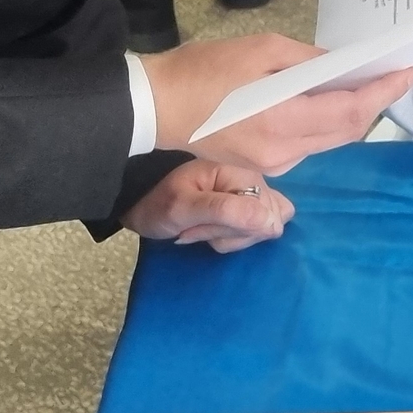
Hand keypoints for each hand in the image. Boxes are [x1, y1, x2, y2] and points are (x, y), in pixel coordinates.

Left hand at [119, 157, 295, 250]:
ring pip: (262, 229)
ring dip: (228, 237)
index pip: (266, 215)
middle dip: (232, 234)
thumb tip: (271, 223)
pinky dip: (231, 237)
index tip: (201, 223)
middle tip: (198, 226)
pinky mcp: (246, 208)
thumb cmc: (159, 201)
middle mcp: (255, 182)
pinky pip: (255, 230)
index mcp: (243, 174)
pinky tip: (209, 231)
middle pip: (269, 223)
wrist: (141, 201)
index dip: (236, 228)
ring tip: (198, 228)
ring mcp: (252, 195)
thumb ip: (227, 212)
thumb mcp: (185, 208)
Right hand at [140, 34, 412, 172]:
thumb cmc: (203, 71)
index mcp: (282, 121)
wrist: (154, 107)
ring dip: (352, 115)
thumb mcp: (259, 50)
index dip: (384, 93)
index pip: (350, 113)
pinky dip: (327, 124)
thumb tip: (341, 66)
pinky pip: (309, 145)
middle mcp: (285, 153)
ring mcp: (274, 165)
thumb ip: (308, 61)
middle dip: (376, 104)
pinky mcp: (264, 166)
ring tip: (370, 84)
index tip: (409, 73)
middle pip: (347, 132)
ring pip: (330, 141)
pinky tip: (331, 101)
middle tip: (397, 76)